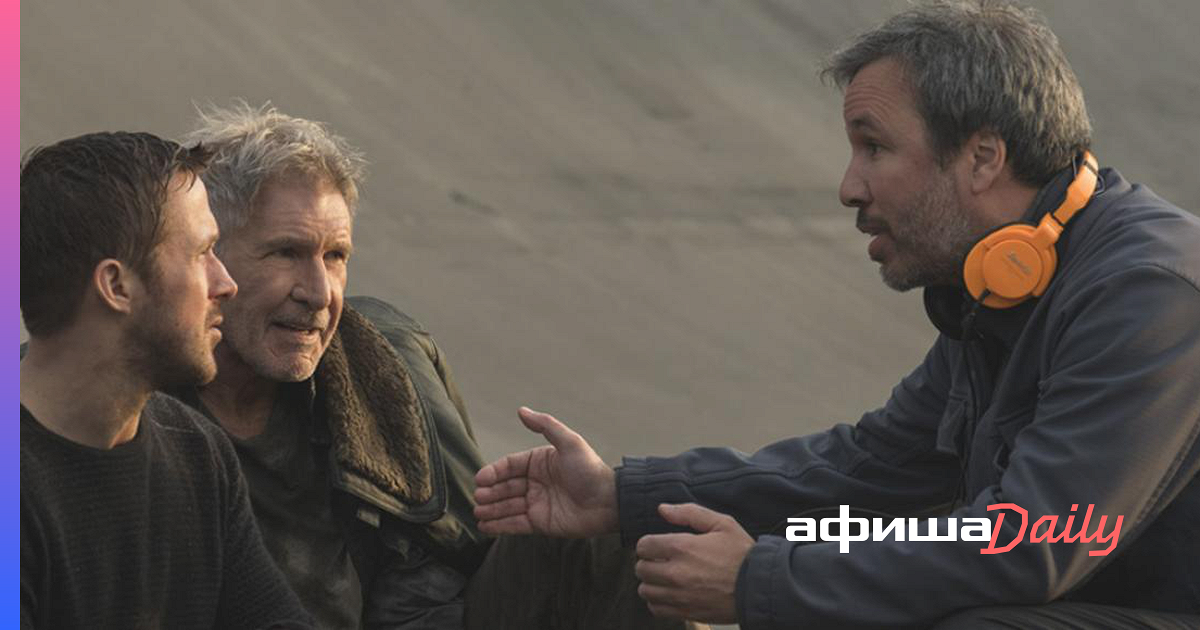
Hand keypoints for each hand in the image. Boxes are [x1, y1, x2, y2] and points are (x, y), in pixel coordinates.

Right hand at [473, 407, 618, 537]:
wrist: (609, 502)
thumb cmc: (591, 470)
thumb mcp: (570, 443)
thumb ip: (545, 425)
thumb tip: (520, 410)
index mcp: (539, 462)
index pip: (509, 465)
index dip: (493, 472)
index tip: (481, 479)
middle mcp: (535, 482)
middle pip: (505, 487)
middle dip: (490, 493)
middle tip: (478, 498)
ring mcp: (537, 503)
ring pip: (507, 506)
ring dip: (491, 510)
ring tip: (478, 512)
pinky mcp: (540, 523)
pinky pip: (515, 524)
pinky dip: (499, 526)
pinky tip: (484, 526)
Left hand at [634, 503, 753, 623]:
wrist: (759, 587)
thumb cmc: (742, 554)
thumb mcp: (722, 523)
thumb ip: (689, 513)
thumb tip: (662, 509)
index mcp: (682, 547)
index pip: (643, 546)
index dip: (649, 544)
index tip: (657, 546)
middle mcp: (676, 573)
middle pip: (641, 569)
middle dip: (648, 563)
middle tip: (661, 562)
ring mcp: (679, 595)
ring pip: (645, 590)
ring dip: (651, 583)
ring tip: (664, 578)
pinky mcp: (685, 612)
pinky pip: (656, 609)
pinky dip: (658, 602)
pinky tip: (670, 593)